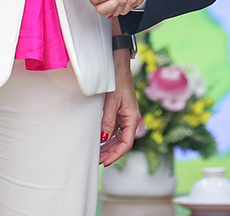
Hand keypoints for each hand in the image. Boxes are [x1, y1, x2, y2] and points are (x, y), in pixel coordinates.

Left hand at [100, 51, 140, 165]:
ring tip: (97, 154)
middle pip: (122, 143)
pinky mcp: (121, 113)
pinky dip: (108, 137)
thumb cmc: (117, 82)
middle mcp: (131, 119)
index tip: (106, 162)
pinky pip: (116, 130)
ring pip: (118, 138)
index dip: (116, 154)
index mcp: (132, 118)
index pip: (126, 143)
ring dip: (108, 147)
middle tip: (97, 161)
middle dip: (110, 153)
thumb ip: (107, 121)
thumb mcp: (111, 102)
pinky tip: (100, 142)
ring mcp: (126, 117)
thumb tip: (103, 138)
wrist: (119, 67)